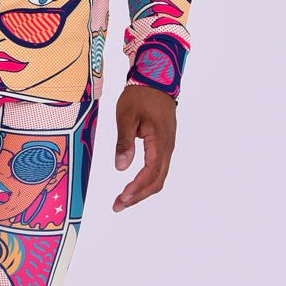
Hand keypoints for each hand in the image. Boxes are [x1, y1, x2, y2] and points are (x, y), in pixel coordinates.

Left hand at [113, 84, 177, 210]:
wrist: (156, 80)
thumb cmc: (140, 96)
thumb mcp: (126, 116)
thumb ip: (124, 142)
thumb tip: (121, 168)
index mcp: (160, 142)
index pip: (150, 173)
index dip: (136, 188)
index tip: (122, 198)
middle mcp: (167, 148)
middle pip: (157, 181)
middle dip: (138, 196)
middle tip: (118, 205)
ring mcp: (167, 147)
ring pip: (158, 176)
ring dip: (142, 190)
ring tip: (123, 199)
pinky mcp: (163, 145)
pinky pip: (158, 168)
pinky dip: (146, 180)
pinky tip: (133, 185)